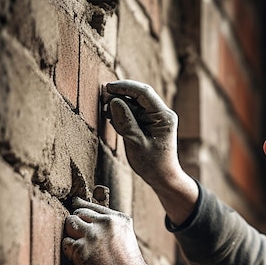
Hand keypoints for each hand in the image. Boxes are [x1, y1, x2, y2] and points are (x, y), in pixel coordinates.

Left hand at [62, 198, 151, 264]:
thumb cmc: (128, 263)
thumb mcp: (125, 236)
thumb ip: (110, 225)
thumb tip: (88, 216)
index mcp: (118, 219)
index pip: (91, 207)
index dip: (83, 214)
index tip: (80, 218)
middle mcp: (105, 223)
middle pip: (78, 213)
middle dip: (78, 225)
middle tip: (83, 239)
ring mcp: (92, 235)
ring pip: (69, 223)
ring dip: (72, 234)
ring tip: (81, 247)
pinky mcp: (80, 249)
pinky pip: (66, 242)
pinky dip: (70, 250)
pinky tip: (80, 258)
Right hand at [102, 80, 197, 224]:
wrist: (163, 178)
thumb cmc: (153, 164)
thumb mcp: (136, 144)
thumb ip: (126, 122)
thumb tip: (114, 101)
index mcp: (164, 117)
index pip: (144, 93)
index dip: (125, 87)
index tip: (107, 88)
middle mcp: (162, 114)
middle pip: (139, 95)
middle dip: (120, 93)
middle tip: (102, 97)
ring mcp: (156, 118)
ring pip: (135, 103)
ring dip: (119, 102)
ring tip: (103, 107)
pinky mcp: (149, 123)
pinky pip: (134, 112)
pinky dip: (122, 111)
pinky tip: (109, 115)